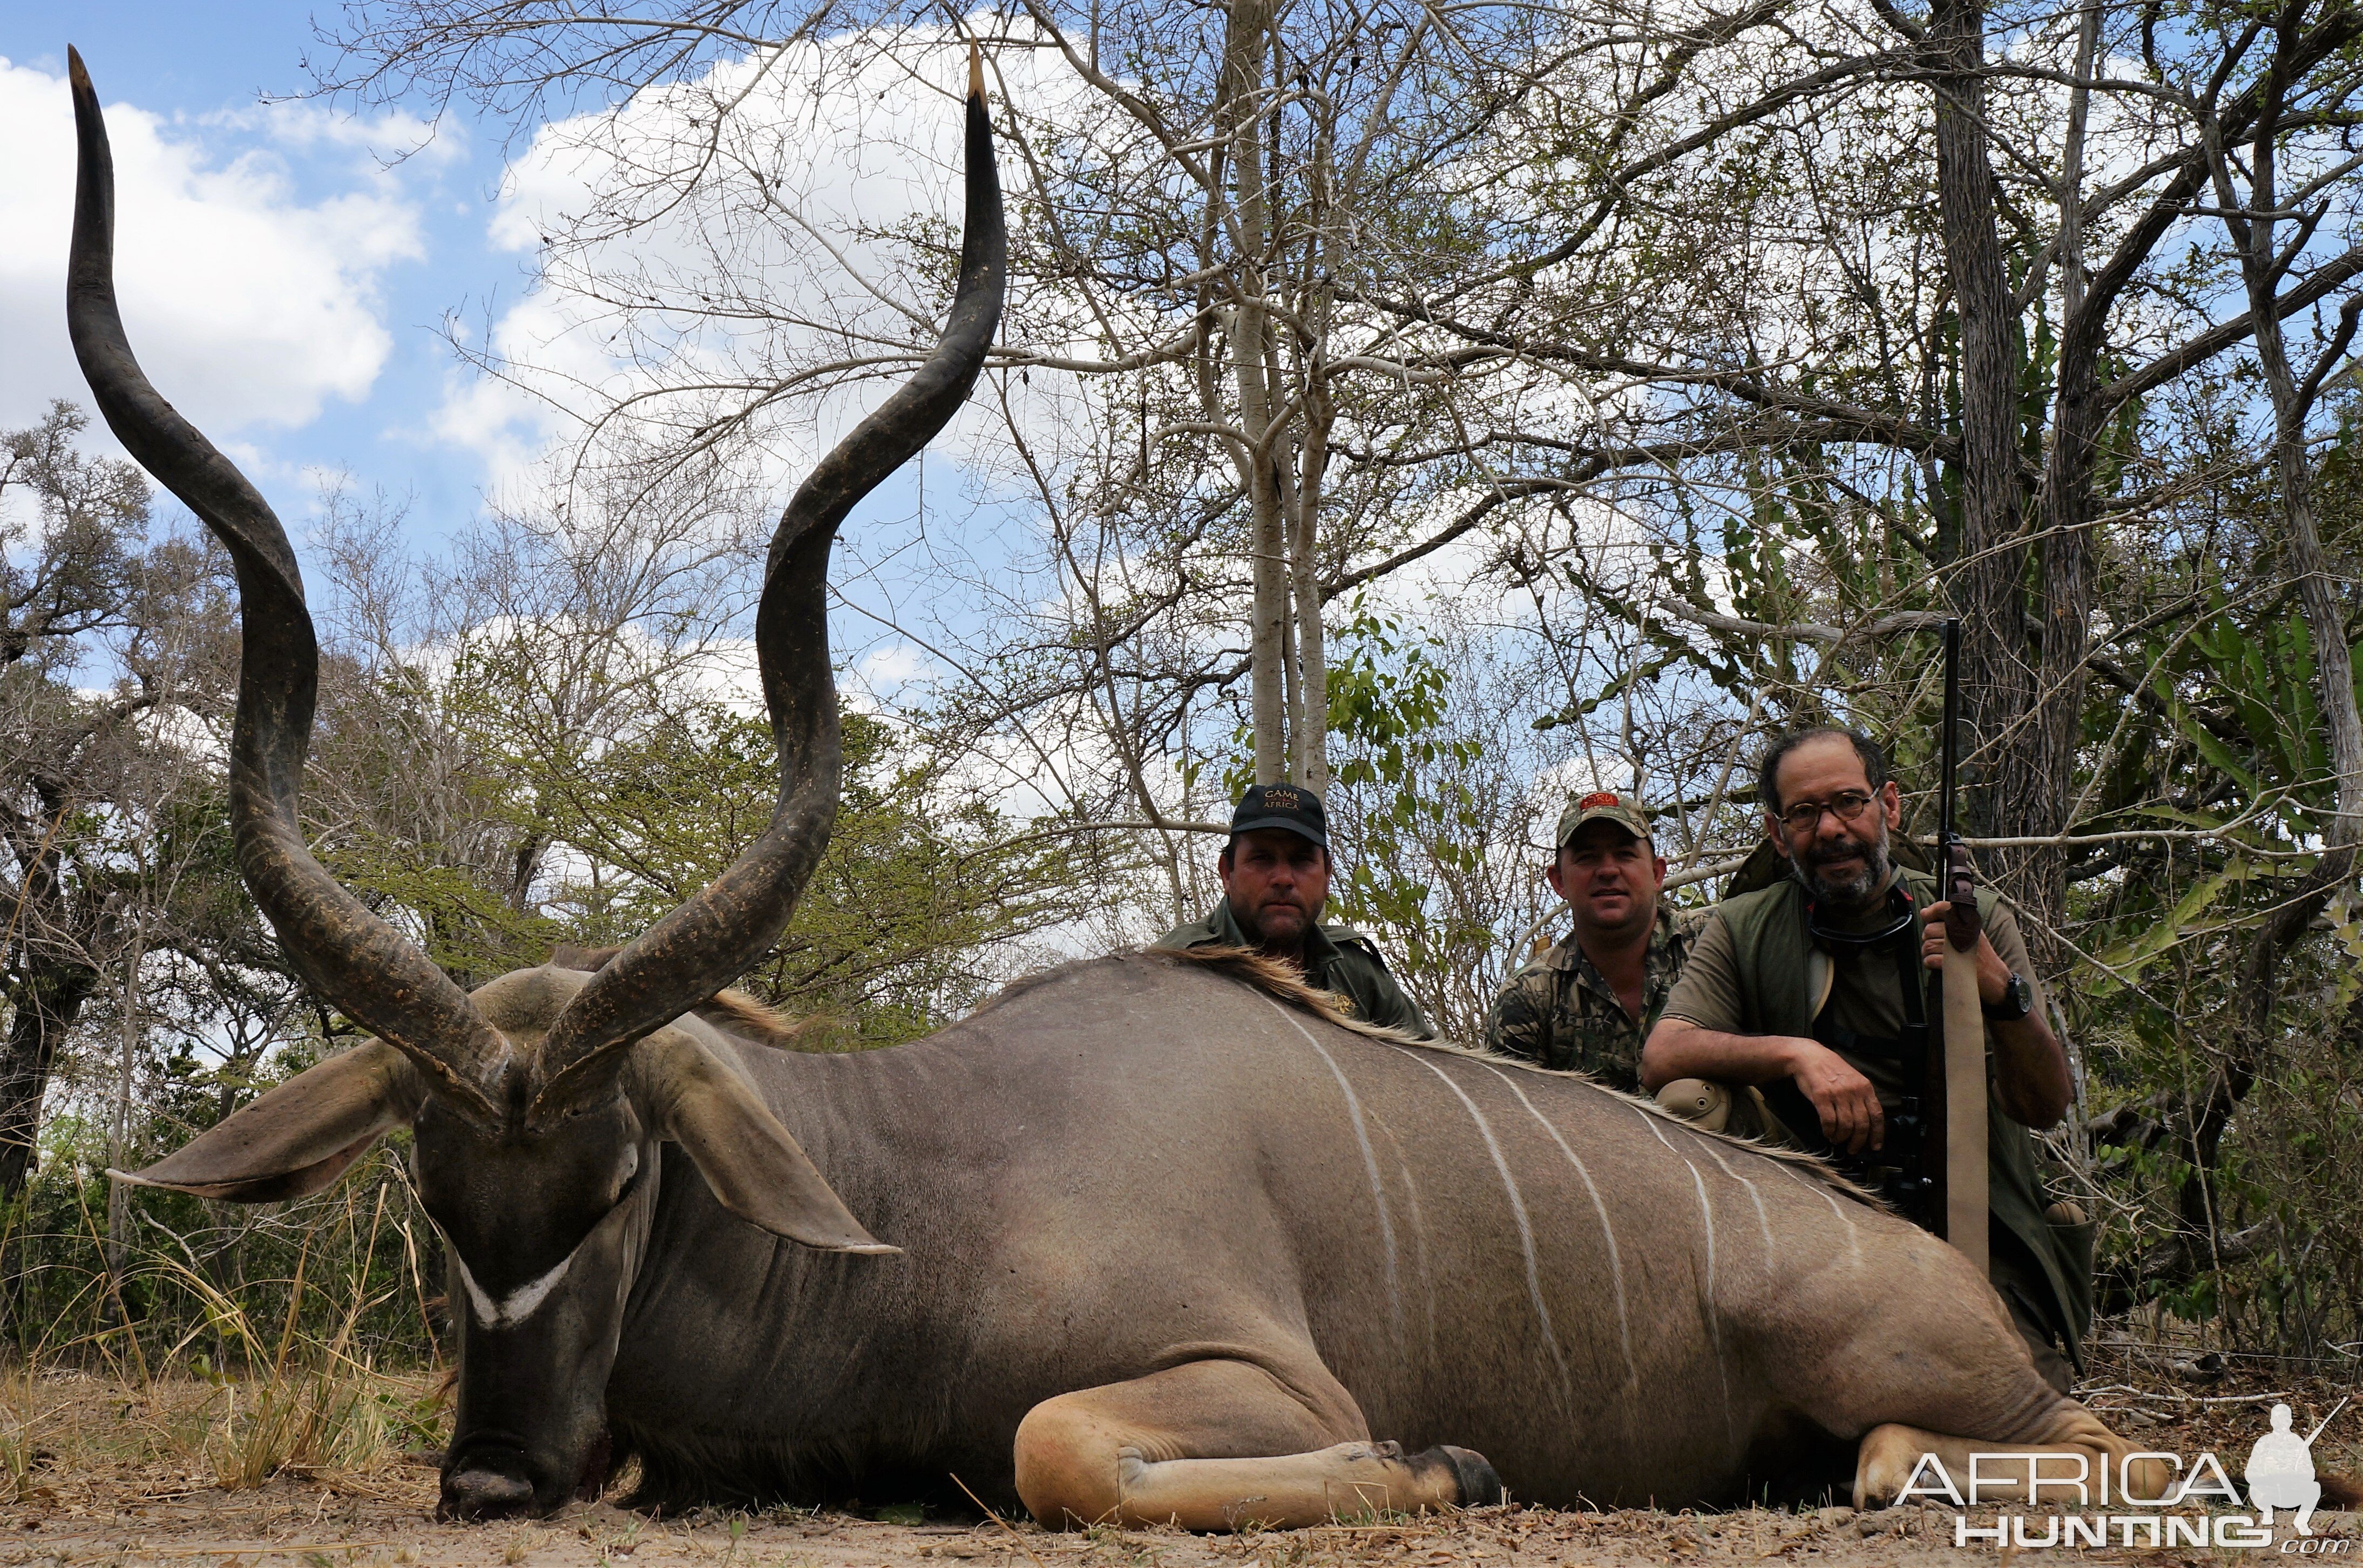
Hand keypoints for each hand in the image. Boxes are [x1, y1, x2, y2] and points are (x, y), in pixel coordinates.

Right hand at [1784, 1038, 1884, 1154]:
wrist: (1808, 1056)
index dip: (1877, 1134)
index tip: (1875, 1146)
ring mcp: (1838, 1094)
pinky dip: (1829, 1131)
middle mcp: (1854, 1091)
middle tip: (1852, 1149)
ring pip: (1846, 1125)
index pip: (1877, 1115)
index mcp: (1865, 1087)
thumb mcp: (1853, 1079)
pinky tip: (1827, 1133)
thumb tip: (1865, 1122)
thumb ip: (1860, 1097)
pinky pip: (1829, 1121)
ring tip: (1837, 1140)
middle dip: (1858, 1141)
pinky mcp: (1821, 1097)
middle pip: (1862, 1124)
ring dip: (1841, 1137)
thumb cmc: (1830, 1069)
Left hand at [1920, 901, 2010, 1006]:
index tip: (1926, 916)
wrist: (1996, 977)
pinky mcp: (1955, 963)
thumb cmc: (1982, 957)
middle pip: (1930, 929)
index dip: (1931, 911)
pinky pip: (1931, 959)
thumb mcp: (1972, 934)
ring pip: (1928, 945)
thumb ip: (1950, 923)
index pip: (1944, 908)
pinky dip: (1929, 963)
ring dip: (1927, 953)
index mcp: (1968, 923)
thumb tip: (1924, 913)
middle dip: (1928, 939)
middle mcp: (1964, 933)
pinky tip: (1936, 964)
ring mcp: (1960, 948)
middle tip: (1935, 946)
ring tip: (1936, 956)